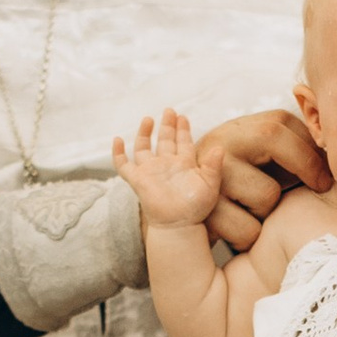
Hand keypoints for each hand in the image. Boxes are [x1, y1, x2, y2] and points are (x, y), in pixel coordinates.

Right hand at [112, 110, 222, 229]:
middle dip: (167, 125)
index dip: (183, 129)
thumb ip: (213, 166)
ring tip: (148, 119)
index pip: (183, 142)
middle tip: (169, 110)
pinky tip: (117, 140)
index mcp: (184, 164)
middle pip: (164, 140)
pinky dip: (118, 154)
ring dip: (145, 133)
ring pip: (144, 147)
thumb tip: (220, 148)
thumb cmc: (196, 208)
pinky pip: (123, 165)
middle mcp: (166, 165)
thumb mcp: (209, 185)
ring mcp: (151, 171)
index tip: (183, 117)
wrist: (178, 225)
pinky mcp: (138, 180)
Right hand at [198, 106, 329, 256]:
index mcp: (241, 129)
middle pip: (272, 135)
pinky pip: (249, 229)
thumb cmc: (245, 189)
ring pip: (266, 193)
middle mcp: (221, 141)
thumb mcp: (268, 163)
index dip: (312, 149)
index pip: (282, 123)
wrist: (186, 213)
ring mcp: (209, 173)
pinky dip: (252, 237)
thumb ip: (296, 151)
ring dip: (271, 211)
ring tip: (258, 212)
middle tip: (320, 187)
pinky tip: (240, 229)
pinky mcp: (203, 209)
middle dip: (305, 164)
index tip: (328, 175)